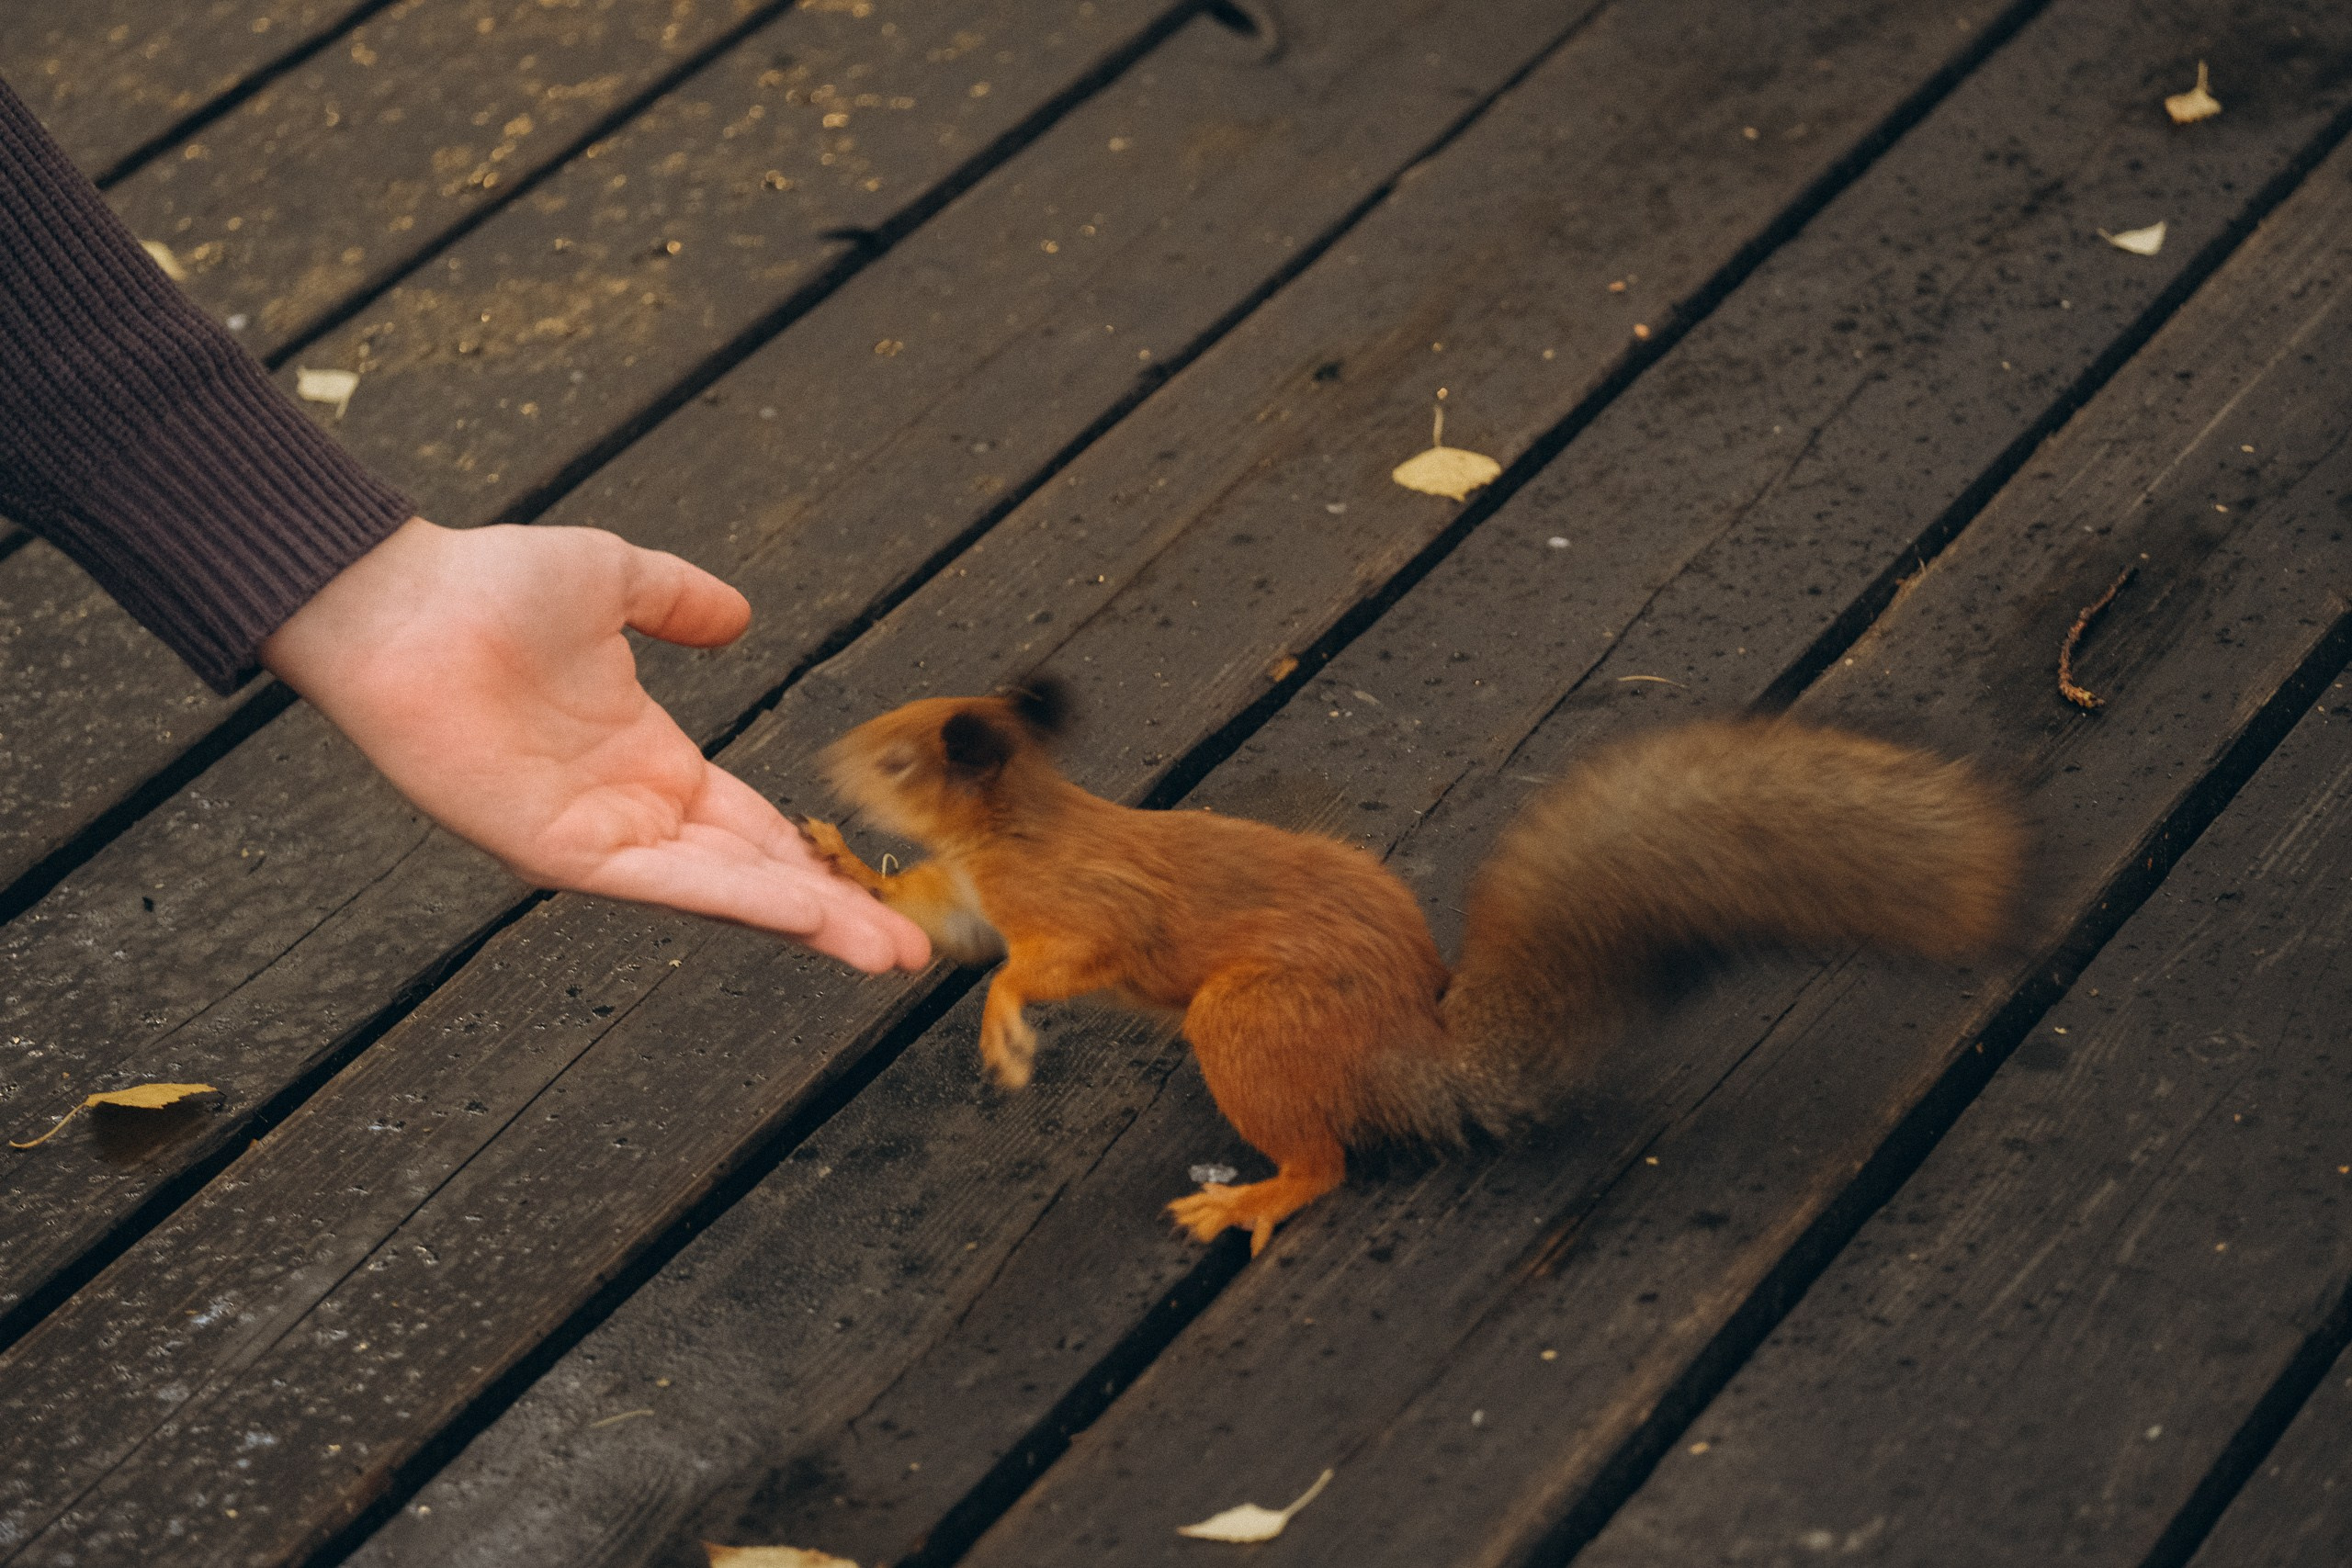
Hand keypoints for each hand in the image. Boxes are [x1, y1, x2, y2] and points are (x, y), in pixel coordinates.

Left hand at [261, 518, 929, 972]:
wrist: (400, 600)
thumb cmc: (487, 583)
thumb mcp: (616, 577)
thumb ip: (679, 600)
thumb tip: (738, 617)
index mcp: (647, 759)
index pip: (748, 827)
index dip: (812, 858)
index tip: (875, 887)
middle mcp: (630, 811)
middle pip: (752, 875)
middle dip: (833, 913)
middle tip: (909, 948)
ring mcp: (597, 837)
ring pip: (723, 891)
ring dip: (806, 922)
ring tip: (884, 952)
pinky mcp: (560, 851)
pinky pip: (666, 884)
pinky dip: (738, 900)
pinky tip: (804, 915)